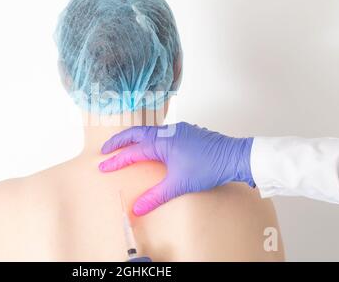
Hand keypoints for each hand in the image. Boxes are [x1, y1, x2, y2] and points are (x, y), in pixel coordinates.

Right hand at [99, 122, 254, 215]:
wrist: (234, 156)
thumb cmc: (208, 167)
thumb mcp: (179, 184)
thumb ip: (156, 196)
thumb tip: (138, 208)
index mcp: (162, 142)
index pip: (133, 151)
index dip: (116, 159)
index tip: (104, 165)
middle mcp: (167, 132)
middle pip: (136, 133)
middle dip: (119, 140)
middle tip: (106, 148)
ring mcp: (178, 130)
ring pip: (150, 131)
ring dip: (135, 138)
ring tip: (125, 145)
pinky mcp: (187, 132)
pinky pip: (162, 132)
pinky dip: (150, 138)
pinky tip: (152, 146)